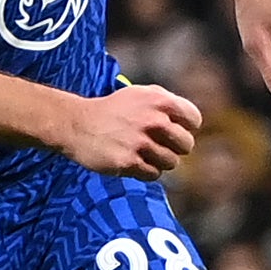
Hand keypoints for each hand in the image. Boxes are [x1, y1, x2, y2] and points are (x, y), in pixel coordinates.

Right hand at [51, 82, 204, 178]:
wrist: (77, 123)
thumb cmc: (114, 109)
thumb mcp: (142, 94)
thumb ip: (170, 104)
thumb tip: (193, 124)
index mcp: (159, 101)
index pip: (194, 121)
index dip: (185, 127)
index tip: (171, 130)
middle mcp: (152, 120)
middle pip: (186, 145)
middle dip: (174, 147)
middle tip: (156, 144)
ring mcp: (139, 142)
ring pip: (171, 162)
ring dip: (159, 160)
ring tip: (141, 152)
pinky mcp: (127, 162)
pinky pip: (153, 174)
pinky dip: (145, 171)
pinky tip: (132, 161)